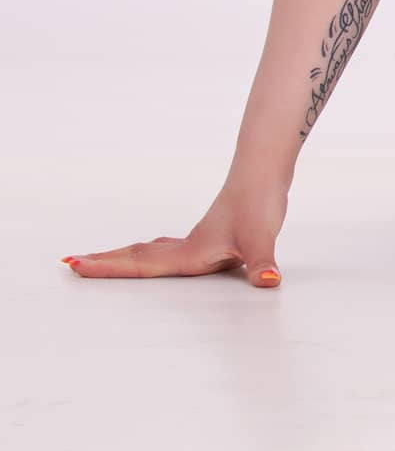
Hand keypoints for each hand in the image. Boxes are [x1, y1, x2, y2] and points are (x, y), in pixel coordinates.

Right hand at [61, 182, 288, 285]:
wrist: (265, 169)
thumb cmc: (260, 201)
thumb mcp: (261, 238)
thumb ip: (261, 263)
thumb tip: (268, 281)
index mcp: (190, 252)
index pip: (141, 265)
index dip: (108, 268)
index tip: (74, 265)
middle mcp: (189, 245)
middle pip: (137, 255)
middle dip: (105, 262)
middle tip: (71, 263)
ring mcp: (199, 236)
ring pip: (153, 249)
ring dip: (126, 255)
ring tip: (102, 259)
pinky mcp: (213, 231)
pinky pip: (172, 246)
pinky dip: (155, 251)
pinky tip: (162, 251)